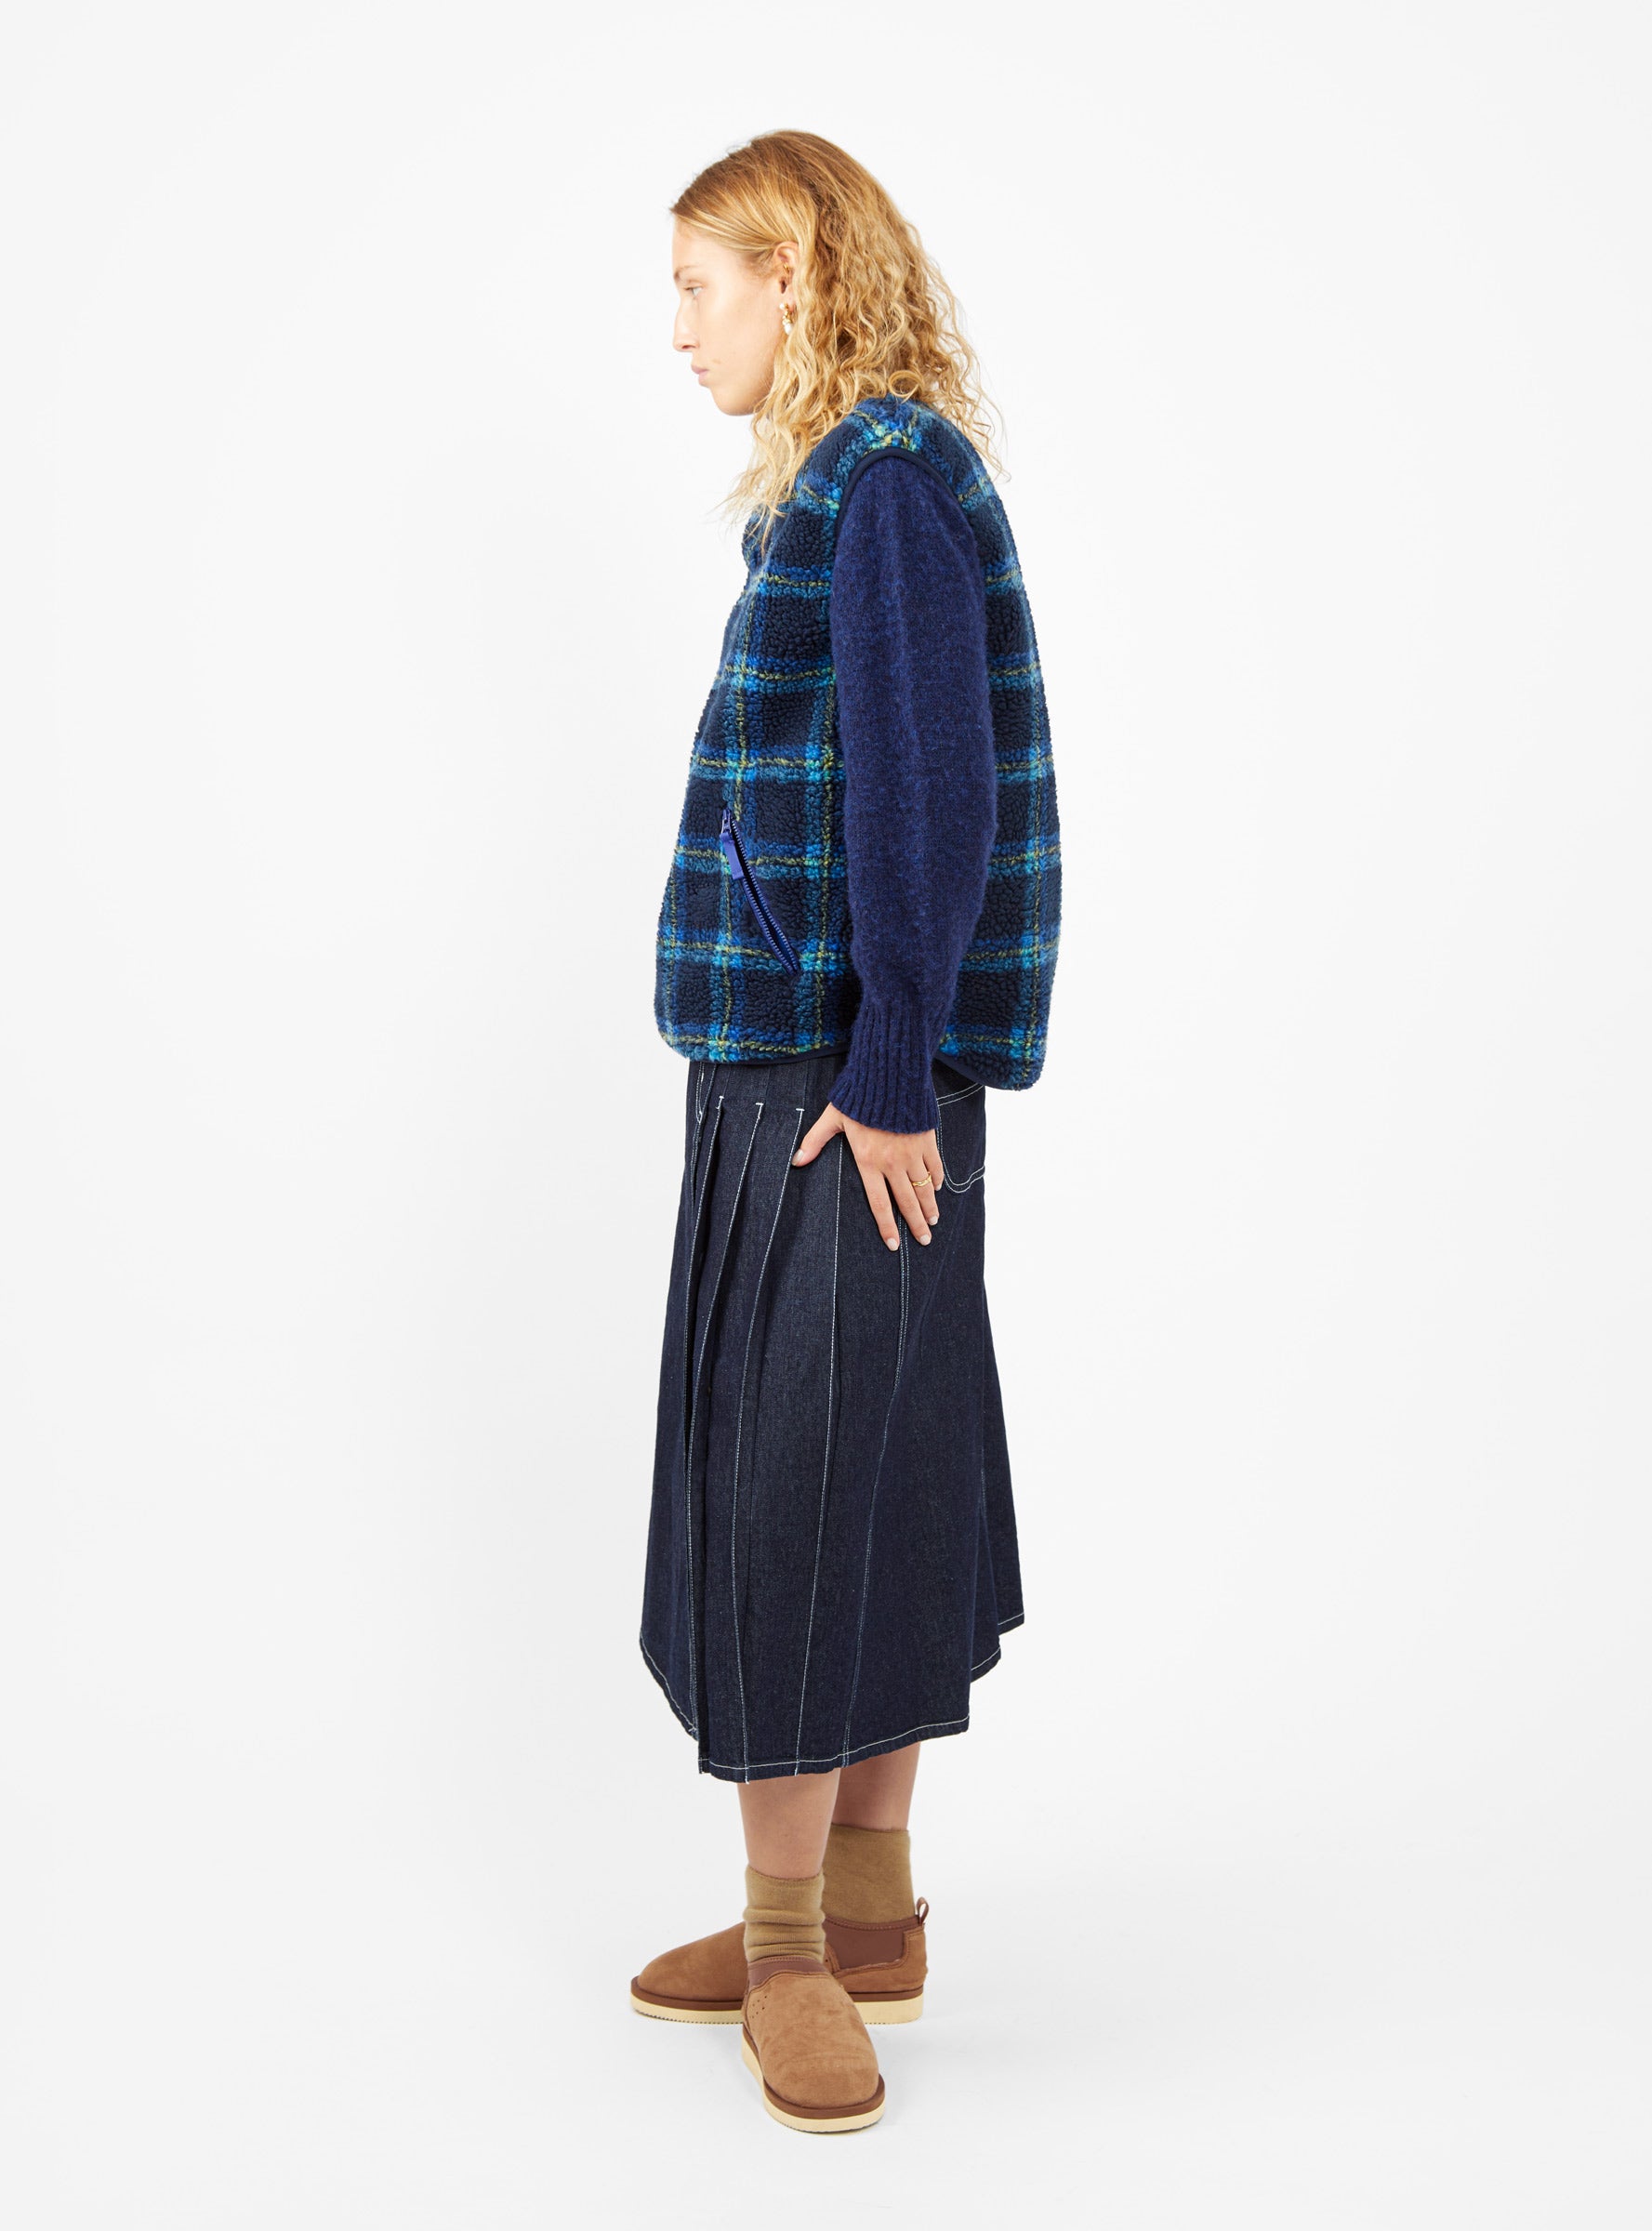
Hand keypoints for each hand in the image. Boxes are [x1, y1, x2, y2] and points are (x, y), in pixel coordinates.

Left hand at [791, 1102, 942, 1250]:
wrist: (888, 1076)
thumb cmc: (857, 1098)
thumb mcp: (832, 1119)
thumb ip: (815, 1141)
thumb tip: (795, 1161)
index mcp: (868, 1161)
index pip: (879, 1203)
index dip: (886, 1226)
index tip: (893, 1244)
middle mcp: (893, 1162)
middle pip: (907, 1201)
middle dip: (916, 1224)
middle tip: (924, 1240)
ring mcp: (912, 1152)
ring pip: (924, 1187)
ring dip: (929, 1206)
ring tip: (933, 1220)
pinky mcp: (926, 1140)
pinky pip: (935, 1166)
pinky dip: (936, 1179)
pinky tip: (936, 1188)